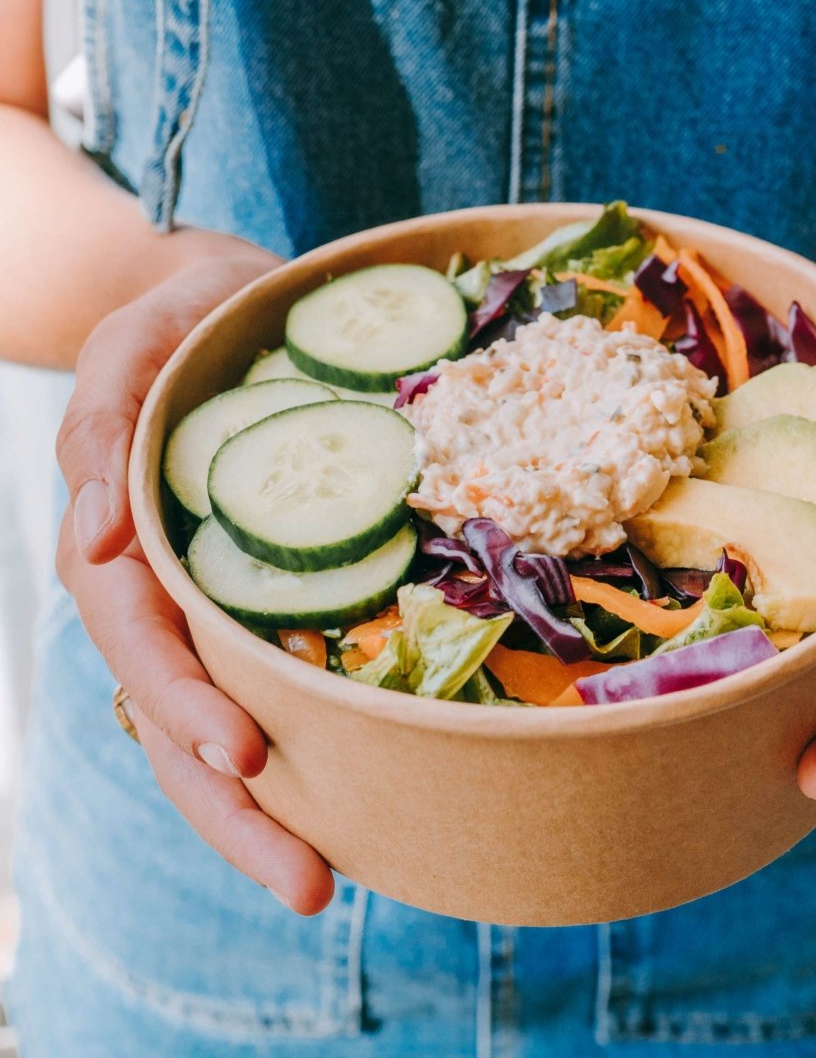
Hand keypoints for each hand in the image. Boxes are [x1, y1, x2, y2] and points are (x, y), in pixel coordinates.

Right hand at [55, 247, 336, 913]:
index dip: (184, 702)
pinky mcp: (261, 603)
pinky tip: (347, 807)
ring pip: (216, 728)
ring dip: (264, 812)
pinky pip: (269, 688)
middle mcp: (163, 595)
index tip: (249, 754)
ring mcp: (209, 608)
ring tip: (323, 882)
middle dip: (234, 806)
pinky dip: (301, 753)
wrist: (232, 309)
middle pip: (176, 721)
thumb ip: (100, 420)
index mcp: (124, 545)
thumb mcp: (138, 341)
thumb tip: (89, 533)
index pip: (143, 642)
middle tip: (308, 884)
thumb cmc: (187, 320)